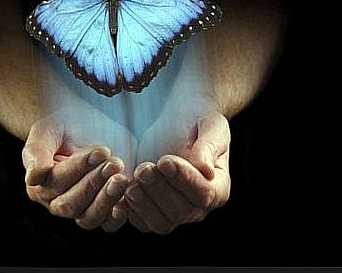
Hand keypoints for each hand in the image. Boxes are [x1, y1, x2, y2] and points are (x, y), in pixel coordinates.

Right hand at [22, 116, 130, 231]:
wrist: (84, 124)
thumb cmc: (62, 126)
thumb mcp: (47, 131)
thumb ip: (37, 153)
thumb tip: (33, 177)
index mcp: (40, 185)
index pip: (58, 182)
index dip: (80, 168)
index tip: (101, 151)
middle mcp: (58, 202)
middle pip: (73, 204)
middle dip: (95, 183)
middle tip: (115, 162)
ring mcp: (82, 208)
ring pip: (90, 217)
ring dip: (108, 199)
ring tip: (122, 178)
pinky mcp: (105, 208)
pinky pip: (109, 224)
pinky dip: (118, 216)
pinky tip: (128, 199)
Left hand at [126, 110, 230, 233]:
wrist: (178, 119)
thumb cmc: (198, 119)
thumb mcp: (209, 125)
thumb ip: (208, 147)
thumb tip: (206, 170)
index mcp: (219, 187)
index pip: (204, 194)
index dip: (184, 180)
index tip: (165, 161)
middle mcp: (199, 206)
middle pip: (181, 212)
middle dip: (159, 190)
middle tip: (143, 168)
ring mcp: (175, 211)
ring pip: (161, 222)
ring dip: (143, 203)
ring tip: (133, 177)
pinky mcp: (152, 209)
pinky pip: (141, 222)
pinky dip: (130, 210)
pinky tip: (121, 189)